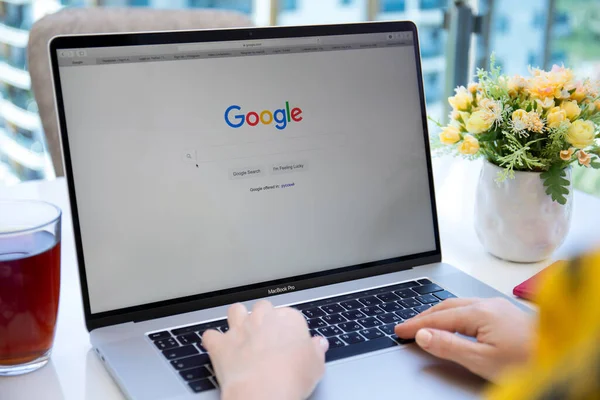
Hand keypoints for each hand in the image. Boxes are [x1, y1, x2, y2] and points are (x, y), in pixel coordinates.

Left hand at [202, 301, 328, 399]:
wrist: (263, 391)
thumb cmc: (291, 378)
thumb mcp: (316, 365)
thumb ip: (316, 351)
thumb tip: (318, 344)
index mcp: (288, 319)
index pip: (290, 315)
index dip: (289, 329)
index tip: (291, 342)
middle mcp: (263, 318)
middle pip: (263, 307)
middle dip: (263, 318)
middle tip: (267, 336)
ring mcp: (240, 328)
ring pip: (236, 311)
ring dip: (237, 319)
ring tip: (242, 332)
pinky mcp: (221, 343)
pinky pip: (211, 335)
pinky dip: (213, 340)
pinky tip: (218, 347)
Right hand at [394, 298, 533, 380]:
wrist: (559, 355)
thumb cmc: (525, 361)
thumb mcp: (481, 359)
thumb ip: (449, 346)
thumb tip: (423, 335)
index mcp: (479, 312)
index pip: (438, 318)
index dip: (416, 325)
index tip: (400, 330)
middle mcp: (487, 303)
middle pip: (446, 306)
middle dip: (424, 316)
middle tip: (407, 327)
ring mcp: (498, 306)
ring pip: (458, 305)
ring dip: (439, 314)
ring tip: (424, 324)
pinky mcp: (505, 313)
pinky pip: (471, 307)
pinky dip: (454, 314)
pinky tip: (453, 321)